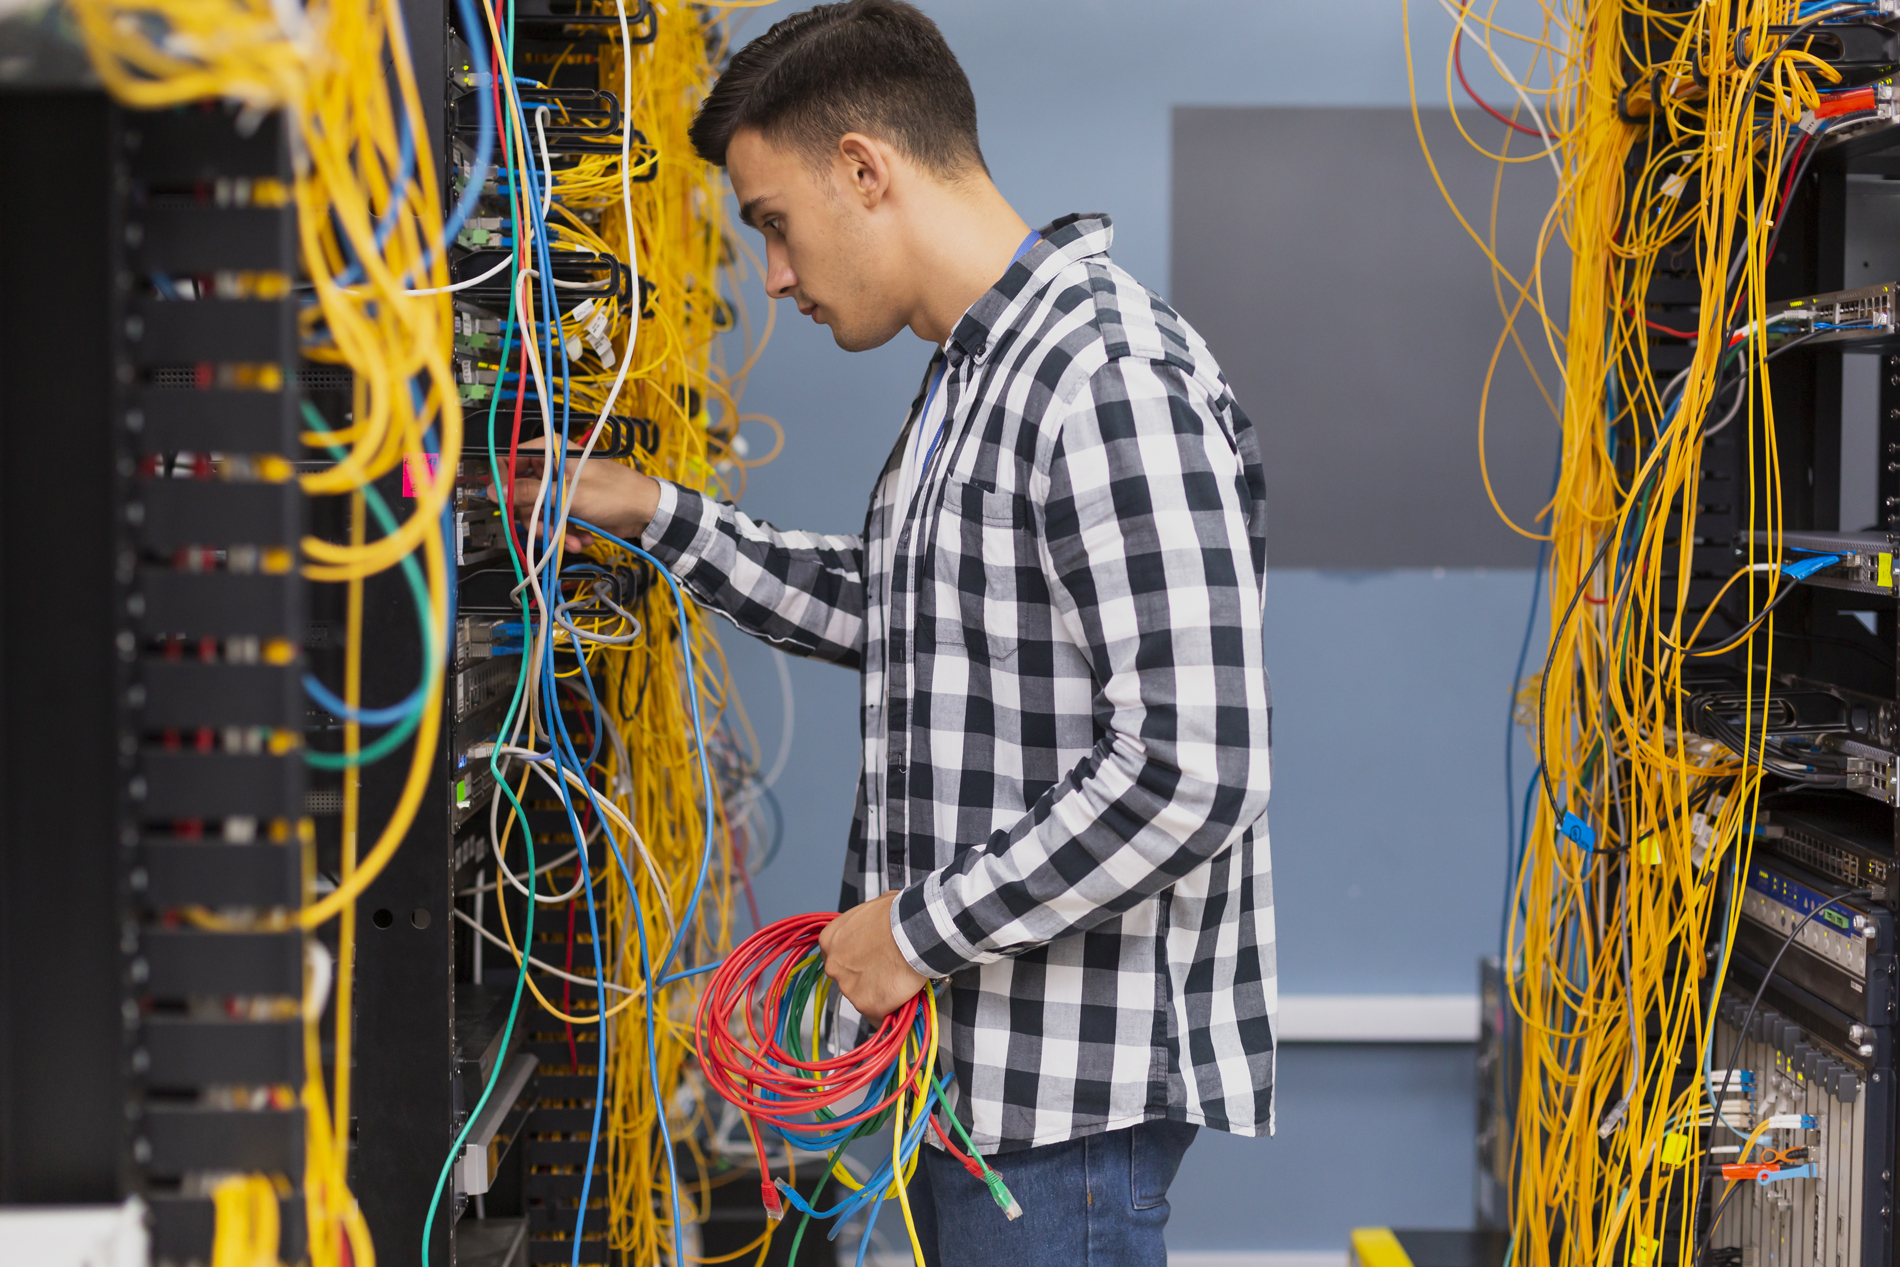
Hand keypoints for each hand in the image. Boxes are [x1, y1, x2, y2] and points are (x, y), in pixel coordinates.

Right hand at [503, 445, 661, 550]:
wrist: (645, 512)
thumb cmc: (616, 494)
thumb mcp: (568, 495)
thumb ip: (531, 493)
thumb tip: (497, 490)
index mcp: (550, 450)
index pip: (509, 459)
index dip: (505, 483)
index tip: (508, 504)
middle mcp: (551, 467)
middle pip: (521, 493)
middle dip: (535, 517)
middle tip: (547, 530)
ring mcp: (559, 488)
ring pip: (536, 512)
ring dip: (552, 531)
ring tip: (571, 539)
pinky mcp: (566, 506)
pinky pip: (552, 521)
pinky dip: (564, 533)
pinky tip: (580, 538)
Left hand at [818, 892, 928, 1024]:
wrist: (915, 931)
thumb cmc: (899, 915)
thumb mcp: (874, 907)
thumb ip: (866, 922)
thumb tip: (878, 923)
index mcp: (830, 939)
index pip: (837, 956)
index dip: (856, 959)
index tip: (870, 960)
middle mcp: (834, 966)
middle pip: (848, 978)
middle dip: (866, 977)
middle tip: (887, 971)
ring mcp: (848, 988)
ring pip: (862, 996)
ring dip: (879, 992)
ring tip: (899, 980)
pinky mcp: (867, 1005)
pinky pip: (878, 1013)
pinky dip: (890, 1008)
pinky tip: (902, 995)